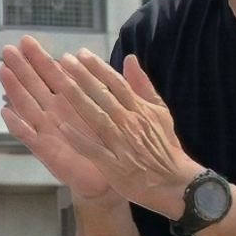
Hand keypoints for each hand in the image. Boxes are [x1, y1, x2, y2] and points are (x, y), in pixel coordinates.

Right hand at [0, 37, 126, 202]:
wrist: (111, 176)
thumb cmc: (111, 142)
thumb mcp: (121, 107)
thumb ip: (118, 84)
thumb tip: (125, 57)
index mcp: (71, 100)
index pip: (52, 74)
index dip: (39, 58)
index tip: (27, 41)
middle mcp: (55, 112)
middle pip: (34, 85)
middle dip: (22, 67)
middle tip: (8, 49)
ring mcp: (48, 130)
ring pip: (27, 105)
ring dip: (15, 89)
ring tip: (4, 71)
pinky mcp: (46, 150)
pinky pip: (28, 136)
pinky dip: (17, 125)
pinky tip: (6, 112)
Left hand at [48, 49, 204, 216]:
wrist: (175, 182)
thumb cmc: (164, 146)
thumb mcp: (160, 112)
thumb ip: (143, 86)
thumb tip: (130, 59)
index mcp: (140, 110)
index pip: (117, 84)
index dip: (98, 68)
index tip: (81, 53)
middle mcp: (130, 123)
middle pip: (103, 96)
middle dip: (83, 77)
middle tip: (65, 60)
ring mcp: (121, 143)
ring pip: (97, 118)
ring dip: (78, 100)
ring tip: (60, 84)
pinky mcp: (114, 165)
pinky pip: (94, 149)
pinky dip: (79, 138)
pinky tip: (62, 127)